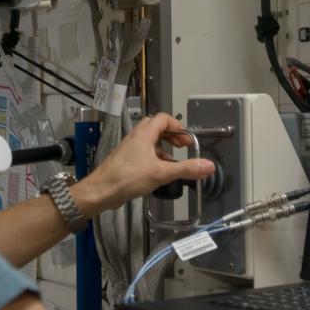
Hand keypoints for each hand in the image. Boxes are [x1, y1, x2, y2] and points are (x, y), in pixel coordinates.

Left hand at [72, 112, 213, 214]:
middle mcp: (136, 138)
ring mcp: (129, 149)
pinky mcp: (126, 161)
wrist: (101, 191)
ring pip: (149, 142)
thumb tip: (208, 165)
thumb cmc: (126, 178)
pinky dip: (154, 159)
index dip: (177, 126)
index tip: (187, 139)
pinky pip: (143, 154)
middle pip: (156, 128)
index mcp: (144, 134)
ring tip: (174, 162)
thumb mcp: (161, 173)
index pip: (163, 118)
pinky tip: (159, 173)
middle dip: (171, 135)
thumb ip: (186, 169)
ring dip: (163, 148)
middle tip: (182, 146)